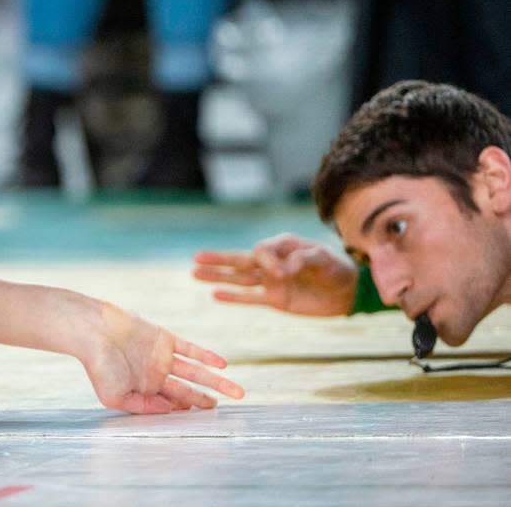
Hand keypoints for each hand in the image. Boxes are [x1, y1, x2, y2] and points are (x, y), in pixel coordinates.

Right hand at [79, 302, 244, 412]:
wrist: (92, 331)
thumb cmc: (98, 366)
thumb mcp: (114, 397)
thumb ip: (142, 406)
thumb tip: (170, 411)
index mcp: (145, 390)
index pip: (173, 403)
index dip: (189, 410)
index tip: (203, 418)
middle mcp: (157, 374)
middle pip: (188, 390)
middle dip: (206, 400)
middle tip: (225, 410)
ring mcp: (162, 356)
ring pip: (195, 372)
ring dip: (216, 382)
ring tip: (237, 392)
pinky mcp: (165, 339)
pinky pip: (190, 349)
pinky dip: (206, 356)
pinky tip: (222, 364)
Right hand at [192, 233, 357, 316]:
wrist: (349, 291)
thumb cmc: (337, 269)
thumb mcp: (324, 259)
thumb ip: (302, 260)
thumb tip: (282, 270)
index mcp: (282, 246)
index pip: (262, 250)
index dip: (267, 261)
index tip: (284, 273)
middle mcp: (272, 262)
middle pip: (240, 260)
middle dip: (219, 259)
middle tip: (196, 258)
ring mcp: (271, 281)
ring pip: (240, 278)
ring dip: (218, 276)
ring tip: (195, 273)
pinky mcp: (275, 298)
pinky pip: (250, 297)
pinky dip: (234, 296)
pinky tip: (215, 293)